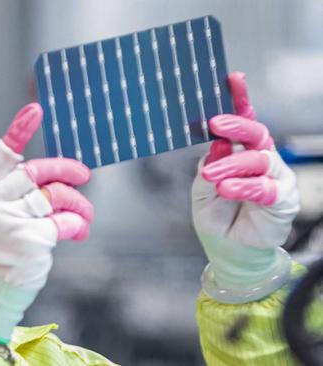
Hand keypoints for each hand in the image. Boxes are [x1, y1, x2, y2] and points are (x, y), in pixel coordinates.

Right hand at [0, 103, 92, 342]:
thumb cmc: (3, 246)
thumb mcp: (3, 214)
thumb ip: (24, 194)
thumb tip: (63, 181)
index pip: (3, 155)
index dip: (20, 130)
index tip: (36, 109)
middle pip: (36, 172)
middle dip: (65, 171)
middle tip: (83, 175)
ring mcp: (8, 219)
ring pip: (55, 197)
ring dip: (78, 205)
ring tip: (84, 216)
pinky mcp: (28, 238)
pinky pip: (64, 223)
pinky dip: (76, 226)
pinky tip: (77, 233)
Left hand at [192, 72, 299, 302]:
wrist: (227, 250)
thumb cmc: (216, 216)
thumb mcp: (202, 190)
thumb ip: (209, 166)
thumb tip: (218, 145)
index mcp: (240, 152)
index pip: (243, 122)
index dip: (239, 100)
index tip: (232, 78)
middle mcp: (261, 160)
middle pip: (257, 133)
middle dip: (237, 125)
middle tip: (216, 124)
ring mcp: (274, 178)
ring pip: (258, 160)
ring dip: (233, 166)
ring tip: (213, 177)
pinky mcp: (282, 199)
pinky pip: (265, 188)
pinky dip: (244, 186)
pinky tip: (227, 189)